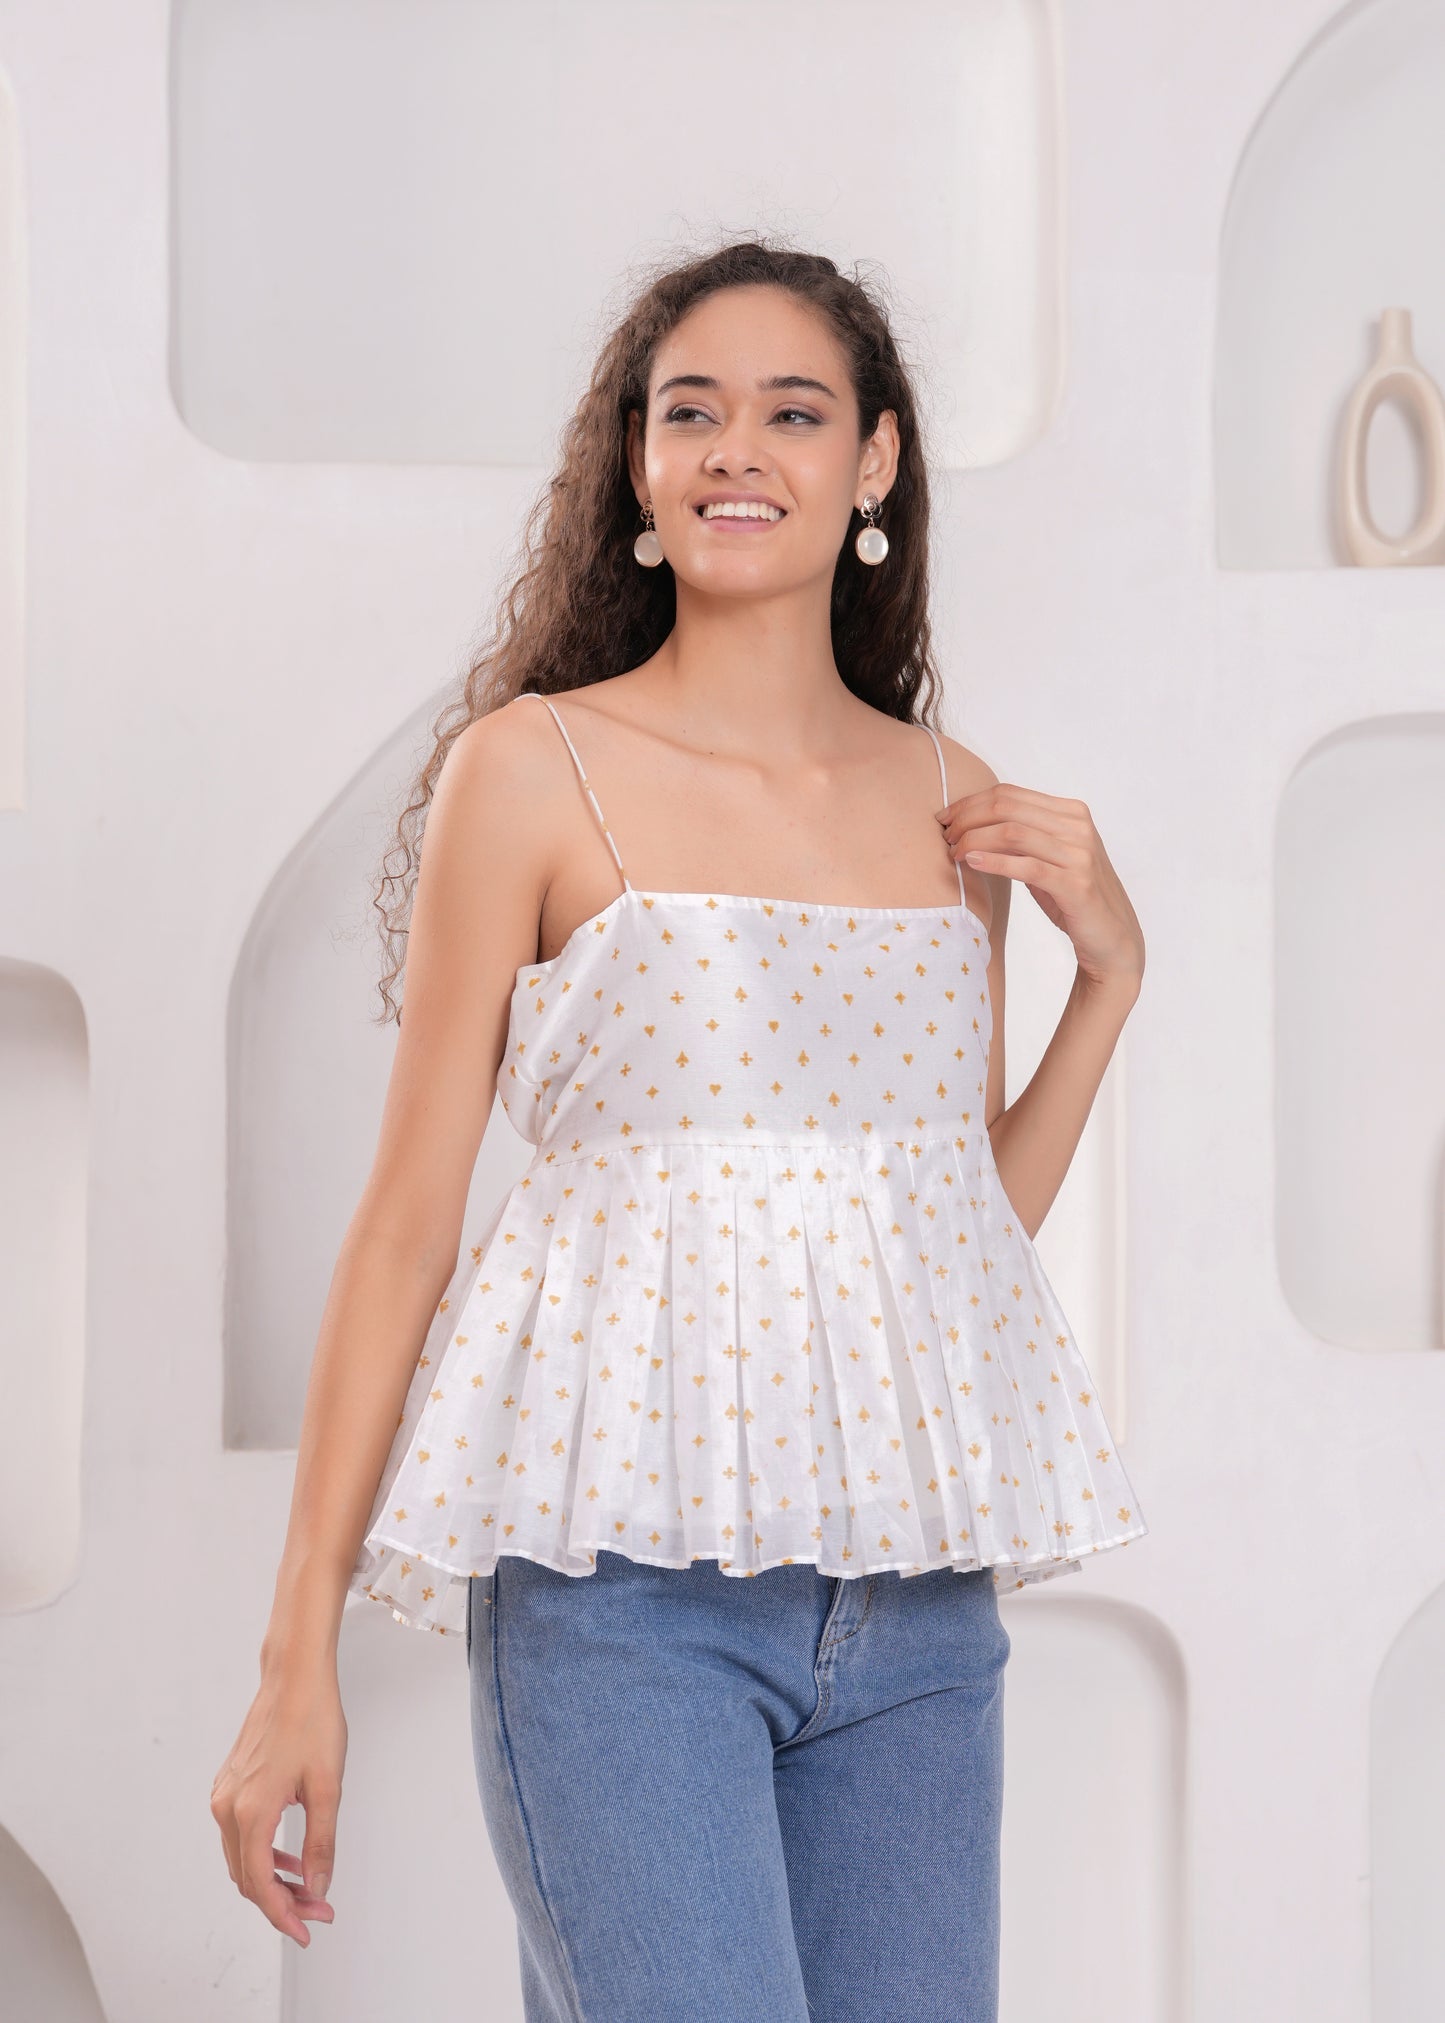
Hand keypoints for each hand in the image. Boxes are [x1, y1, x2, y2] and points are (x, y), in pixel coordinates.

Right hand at [210, 1669, 347, 1947]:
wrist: (295, 1676)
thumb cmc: (313, 1721)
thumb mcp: (328, 1787)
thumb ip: (321, 1844)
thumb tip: (317, 1888)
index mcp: (250, 1812)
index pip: (260, 1885)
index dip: (284, 1915)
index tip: (308, 1930)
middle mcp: (227, 1808)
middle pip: (247, 1877)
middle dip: (282, 1901)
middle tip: (318, 1910)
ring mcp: (224, 1795)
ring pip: (242, 1858)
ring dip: (273, 1879)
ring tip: (310, 1887)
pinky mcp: (229, 1785)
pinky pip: (241, 1835)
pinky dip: (264, 1853)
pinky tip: (292, 1855)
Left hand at [936, 783, 1144, 992]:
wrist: (1111, 938)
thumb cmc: (1073, 898)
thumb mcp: (1047, 858)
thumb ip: (1021, 837)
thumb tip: (970, 825)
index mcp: (1071, 813)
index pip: (1010, 794)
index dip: (970, 803)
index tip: (945, 818)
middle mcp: (1078, 827)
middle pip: (1007, 808)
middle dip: (967, 818)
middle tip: (945, 836)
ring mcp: (1079, 854)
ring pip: (1013, 832)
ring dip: (974, 839)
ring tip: (954, 852)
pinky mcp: (1076, 884)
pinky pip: (1026, 866)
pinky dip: (994, 861)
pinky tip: (972, 862)